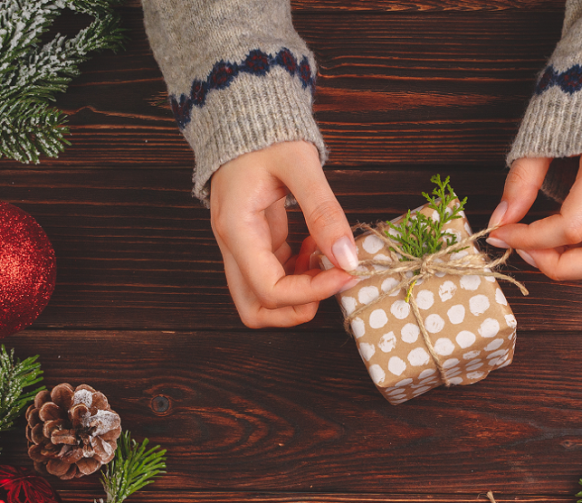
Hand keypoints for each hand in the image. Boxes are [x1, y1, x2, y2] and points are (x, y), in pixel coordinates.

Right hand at [209, 141, 359, 327]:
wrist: (245, 114)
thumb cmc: (266, 133)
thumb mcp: (300, 164)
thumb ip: (323, 211)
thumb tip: (347, 258)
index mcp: (236, 230)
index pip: (270, 289)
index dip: (311, 293)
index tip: (346, 274)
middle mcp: (233, 246)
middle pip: (255, 309)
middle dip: (297, 310)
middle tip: (331, 282)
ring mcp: (243, 247)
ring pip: (263, 300)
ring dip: (299, 295)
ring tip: (325, 262)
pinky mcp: (257, 242)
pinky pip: (275, 276)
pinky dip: (301, 275)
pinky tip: (317, 248)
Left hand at [486, 154, 581, 279]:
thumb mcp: (543, 132)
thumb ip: (521, 181)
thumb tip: (500, 220)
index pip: (570, 228)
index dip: (529, 239)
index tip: (499, 233)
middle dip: (562, 267)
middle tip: (525, 252)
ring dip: (577, 263)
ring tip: (540, 247)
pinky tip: (559, 236)